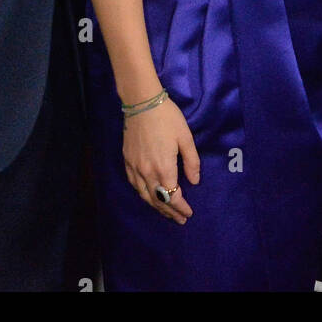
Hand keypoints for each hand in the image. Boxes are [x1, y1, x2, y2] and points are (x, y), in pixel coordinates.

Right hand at [121, 94, 199, 223]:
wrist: (141, 102)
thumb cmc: (167, 118)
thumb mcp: (185, 138)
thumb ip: (191, 162)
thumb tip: (195, 182)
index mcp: (163, 168)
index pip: (172, 196)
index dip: (181, 207)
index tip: (189, 213)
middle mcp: (147, 172)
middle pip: (158, 199)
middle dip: (170, 212)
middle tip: (180, 219)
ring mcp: (134, 167)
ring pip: (144, 195)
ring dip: (156, 206)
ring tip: (166, 212)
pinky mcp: (127, 160)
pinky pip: (134, 184)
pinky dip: (143, 194)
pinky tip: (148, 195)